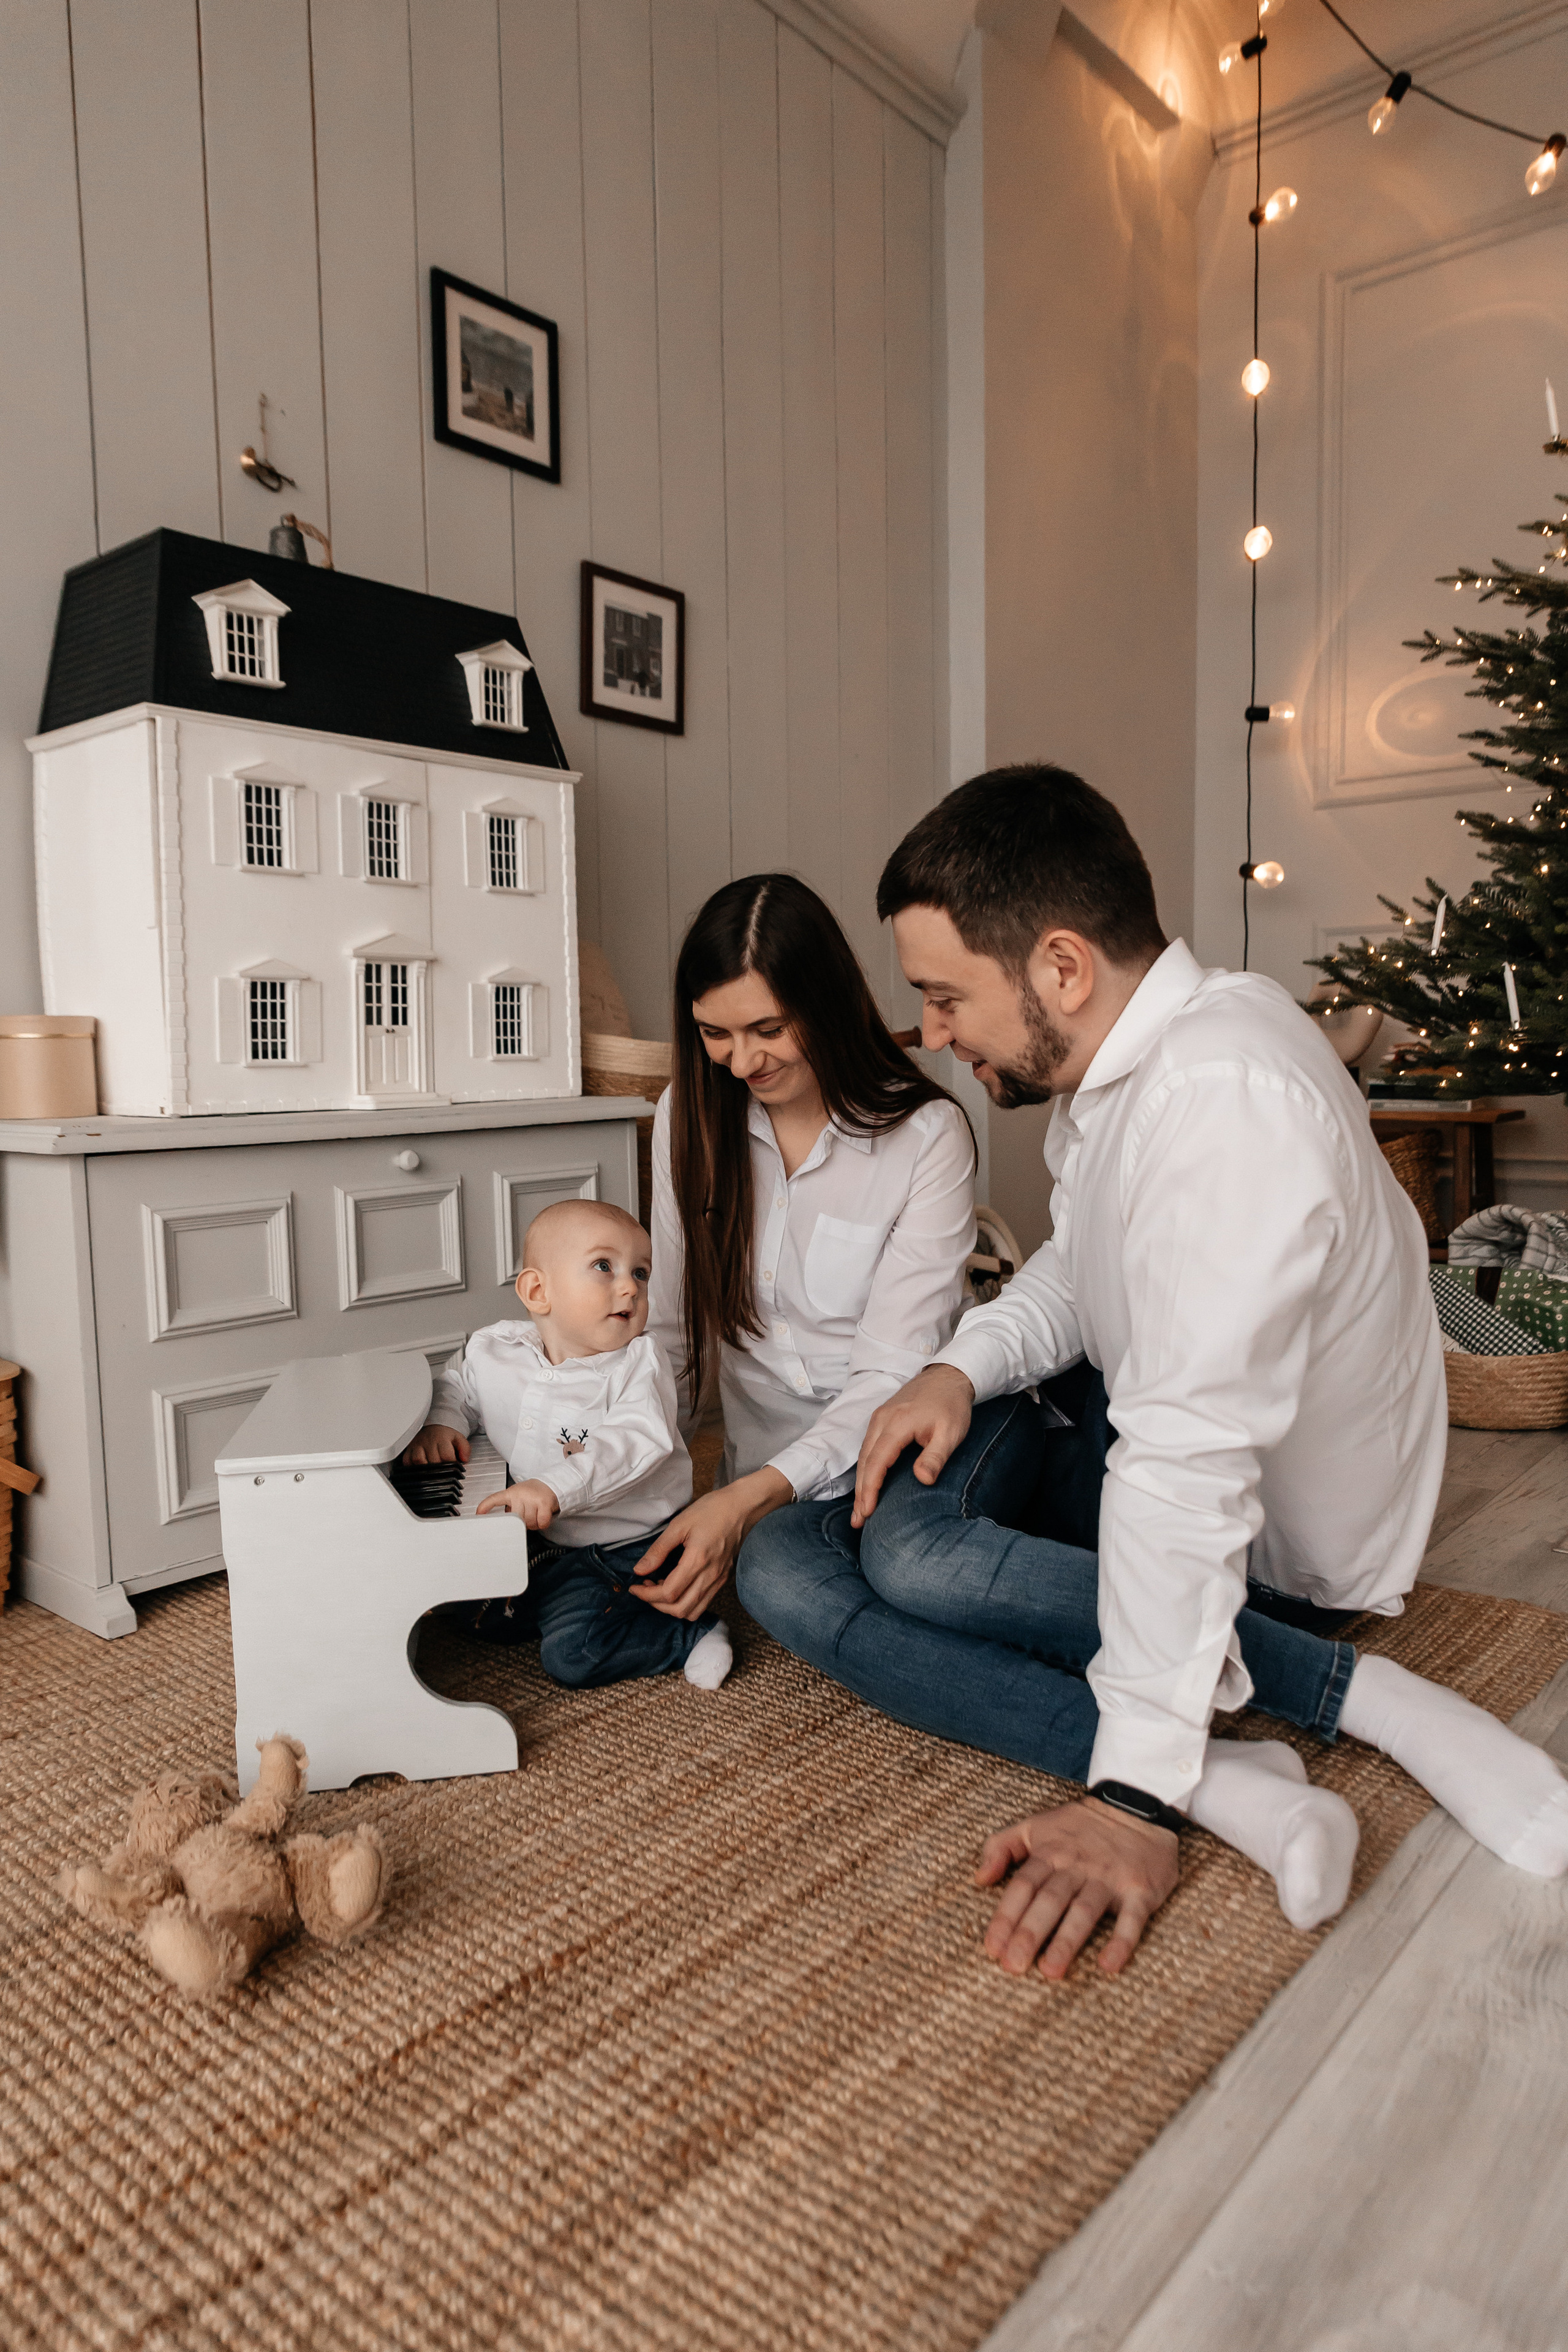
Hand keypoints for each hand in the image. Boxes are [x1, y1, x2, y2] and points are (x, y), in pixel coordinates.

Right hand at [404, 1422, 470, 1466]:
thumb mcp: (459, 1438)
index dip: (452, 1464)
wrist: (433, 1425)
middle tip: (444, 1472)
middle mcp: (428, 1442)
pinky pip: (407, 1461)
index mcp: (442, 1439)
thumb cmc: (446, 1435)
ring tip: (432, 1473)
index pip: (446, 1456)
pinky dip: (411, 1467)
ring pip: (418, 1461)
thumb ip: (465, 1448)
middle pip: (433, 1461)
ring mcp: (417, 1445)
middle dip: (440, 1469)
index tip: (454, 1468)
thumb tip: (464, 1459)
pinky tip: (419, 1470)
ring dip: (425, 1469)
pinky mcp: (409, 1449)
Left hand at [477, 1478, 557, 1530]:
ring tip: (535, 1513)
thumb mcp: (516, 1496)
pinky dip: (542, 1524)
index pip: (495, 1499)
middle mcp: (521, 1494)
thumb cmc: (532, 1494)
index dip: (485, 1506)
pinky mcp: (544, 1503)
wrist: (550, 1485)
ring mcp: (532, 1498)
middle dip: (522, 1521)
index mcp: (511, 1493)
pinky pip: (540, 1523)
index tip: (478, 1514)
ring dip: (533, 1523)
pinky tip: (542, 1516)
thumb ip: (508, 1508)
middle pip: (515, 1519)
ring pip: (529, 1523)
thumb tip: (499, 1524)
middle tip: (526, 1514)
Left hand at [631, 1468, 793, 1621]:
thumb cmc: (711, 1510)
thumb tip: (640, 1570)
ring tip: (660, 1589)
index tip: (634, 1587)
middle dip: (656, 1604)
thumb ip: (658, 1550)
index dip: (647, 1595)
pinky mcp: (723, 1579)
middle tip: (645, 1588)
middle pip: (680, 1609)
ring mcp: (719, 1580)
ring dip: (671, 1607)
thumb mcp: (679, 1524)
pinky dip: (686, 1603)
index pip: (669, 1593)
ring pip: (693, 1611)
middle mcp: (710, 1576)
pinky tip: (678, 1586)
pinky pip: (703, 1603)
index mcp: (697, 1561)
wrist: (742, 1507)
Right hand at [852, 1365, 974, 1525]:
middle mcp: (881, 1420)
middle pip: (864, 1461)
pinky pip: (868, 1446)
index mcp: (896, 1424)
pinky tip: (868, 1482)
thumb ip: (936, 1456)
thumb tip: (922, 1479)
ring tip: (861, 1508)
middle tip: (858, 1521)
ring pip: (864, 1454)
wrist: (948, 1376)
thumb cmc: (951, 1405)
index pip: (876, 1462)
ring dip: (860, 1482)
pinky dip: (866, 1467)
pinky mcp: (882, 1418)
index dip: (870, 1489)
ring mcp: (879, 1418)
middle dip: (860, 1492)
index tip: (867, 1512)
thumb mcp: (951, 1433)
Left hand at [974, 1798, 1179, 1979]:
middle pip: (1050, 1900)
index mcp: (1051, 1852)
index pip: (1024, 1886)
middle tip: (1013, 1966)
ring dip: (1067, 1941)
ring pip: (1085, 1910)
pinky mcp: (1140, 1890)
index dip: (1006, 1917)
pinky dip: (1122, 1941)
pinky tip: (1108, 1965)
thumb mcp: (1035, 1825)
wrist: (1138, 1805)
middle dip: (1029, 1933)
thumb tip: (979, 1879)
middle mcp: (1078, 1866)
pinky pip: (1131, 1918)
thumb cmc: (1081, 1826)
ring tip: (1050, 1970)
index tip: (992, 1948)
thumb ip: (1000, 1846)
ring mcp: (1110, 1878)